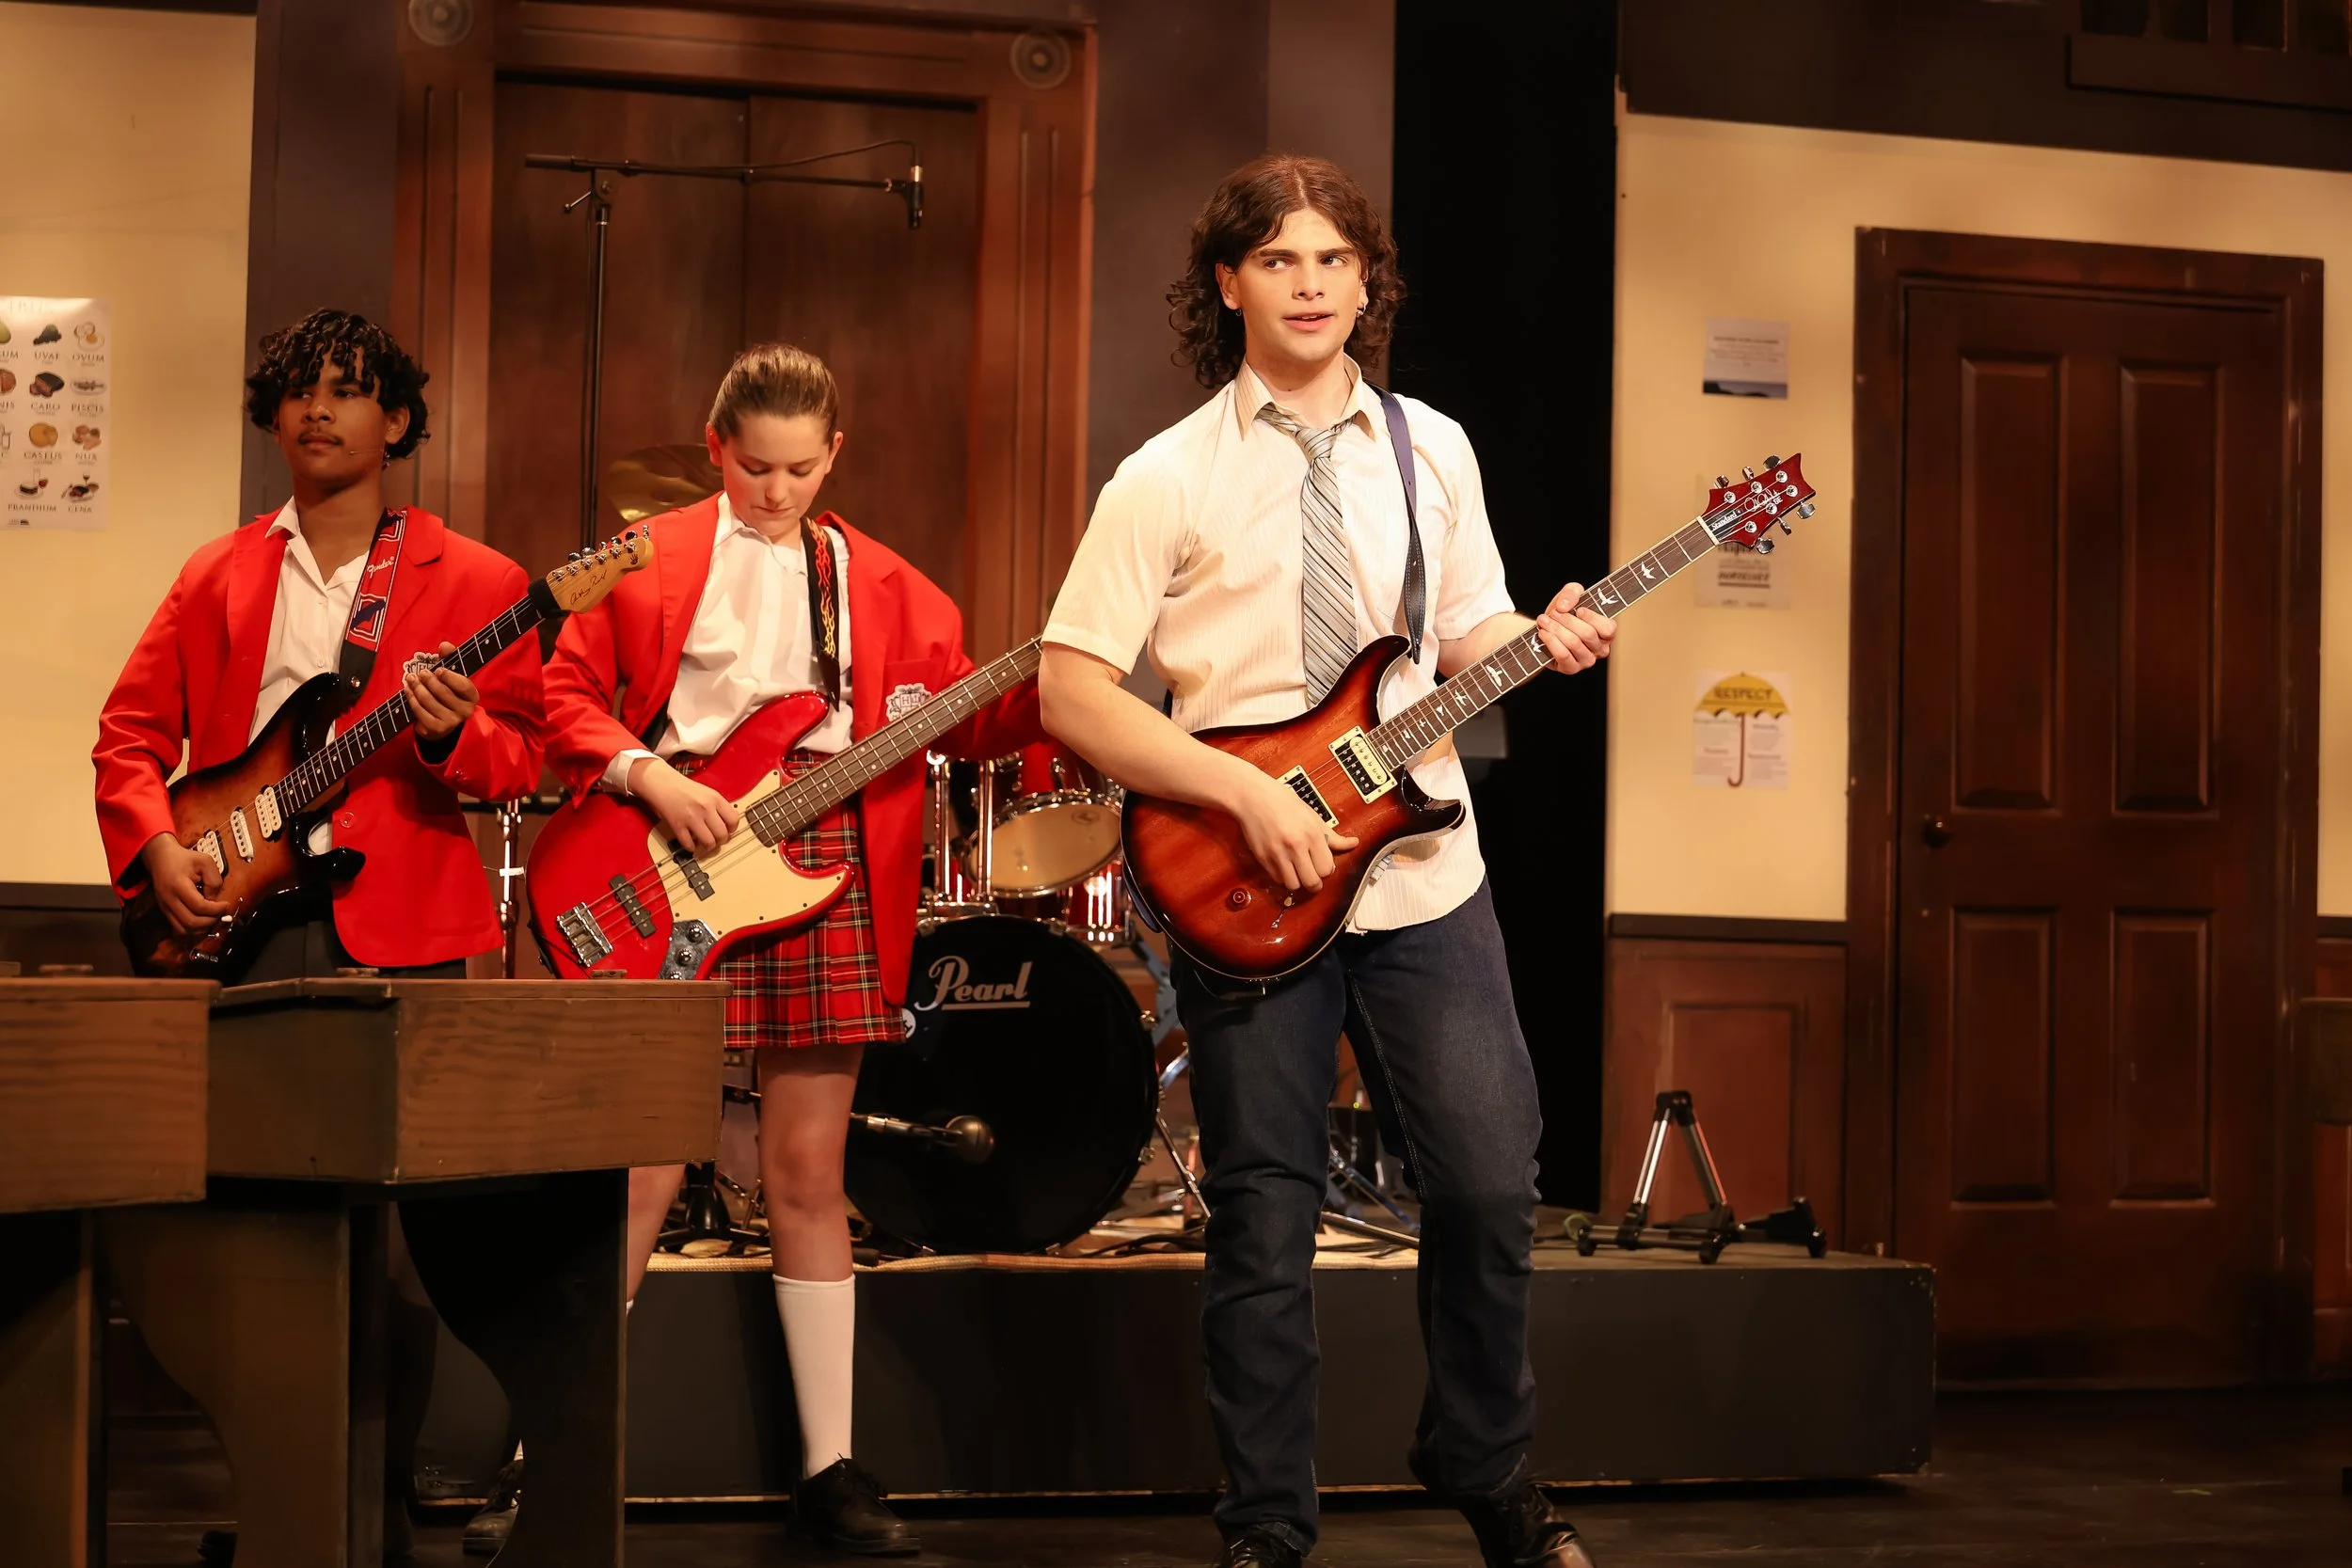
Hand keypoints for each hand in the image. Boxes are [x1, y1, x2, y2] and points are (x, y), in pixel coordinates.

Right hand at [140, 833, 231, 933]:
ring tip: (212, 917)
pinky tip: (202, 920)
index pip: (199, 907)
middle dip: (211, 920)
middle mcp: (169, 900)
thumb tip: (214, 900)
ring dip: (202, 928)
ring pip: (184, 930)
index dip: (216, 909)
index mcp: (178, 886)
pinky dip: (193, 929)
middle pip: (192, 922)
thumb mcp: (205, 861)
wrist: (160, 858)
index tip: (226, 904)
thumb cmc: (183, 858)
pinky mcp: (165, 911)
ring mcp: (165, 907)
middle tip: (220, 912)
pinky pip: (179, 928)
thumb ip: (213, 880)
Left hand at [405, 642, 478, 741]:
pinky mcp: (436, 729)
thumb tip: (444, 645)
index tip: (438, 670)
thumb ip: (450, 659)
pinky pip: (420, 712)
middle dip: (428, 681)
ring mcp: (450, 722)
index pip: (463, 686)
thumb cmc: (450, 694)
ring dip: (417, 688)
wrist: (446, 722)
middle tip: (420, 673)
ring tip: (410, 679)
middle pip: (443, 693)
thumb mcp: (453, 677)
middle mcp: (464, 711)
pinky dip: (411, 699)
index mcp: (472, 696)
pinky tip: (408, 691)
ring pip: (429, 701)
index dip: (450, 677)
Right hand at [629, 757, 741, 856]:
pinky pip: (689, 844)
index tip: (728, 831)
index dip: (732, 829)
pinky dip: (691, 847)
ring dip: (708, 847)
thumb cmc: (683, 787)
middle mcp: (705, 808)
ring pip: (709, 842)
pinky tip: (691, 844)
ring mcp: (691, 818)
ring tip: (704, 844)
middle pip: (722, 834)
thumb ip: (718, 807)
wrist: (661, 782)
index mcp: (715, 798)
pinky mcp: (677, 825)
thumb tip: (727, 825)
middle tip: (716, 840)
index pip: (734, 820)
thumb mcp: (707, 792)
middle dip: (721, 841)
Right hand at [1227, 767, 1358, 893]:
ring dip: (1297, 881)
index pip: (1327, 869)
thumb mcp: (1312, 816)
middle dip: (1314, 882)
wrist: (1254, 796)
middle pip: (1312, 882)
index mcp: (1312, 834)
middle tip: (1312, 875)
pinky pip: (1277, 879)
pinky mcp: (1263, 857)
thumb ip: (1332, 836)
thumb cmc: (1283, 802)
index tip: (1322, 865)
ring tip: (1297, 871)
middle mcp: (1296, 845)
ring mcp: (1278, 853)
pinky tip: (1283, 864)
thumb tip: (1352, 843)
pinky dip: (1282, 876)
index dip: (1326, 870)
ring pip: (1294, 885)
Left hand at [1534, 584, 1615, 672]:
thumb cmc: (1564, 612)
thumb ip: (1572, 592)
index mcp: (1607, 633)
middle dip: (1567, 620)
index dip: (1592, 618)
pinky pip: (1563, 655)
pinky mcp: (1571, 669)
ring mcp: (1587, 661)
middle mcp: (1600, 649)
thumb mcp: (1571, 594)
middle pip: (1587, 634)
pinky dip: (1551, 641)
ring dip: (1555, 628)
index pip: (1608, 629)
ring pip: (1573, 643)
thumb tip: (1564, 607)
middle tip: (1554, 613)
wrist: (1546, 629)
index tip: (1578, 610)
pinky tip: (1543, 633)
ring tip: (1544, 620)